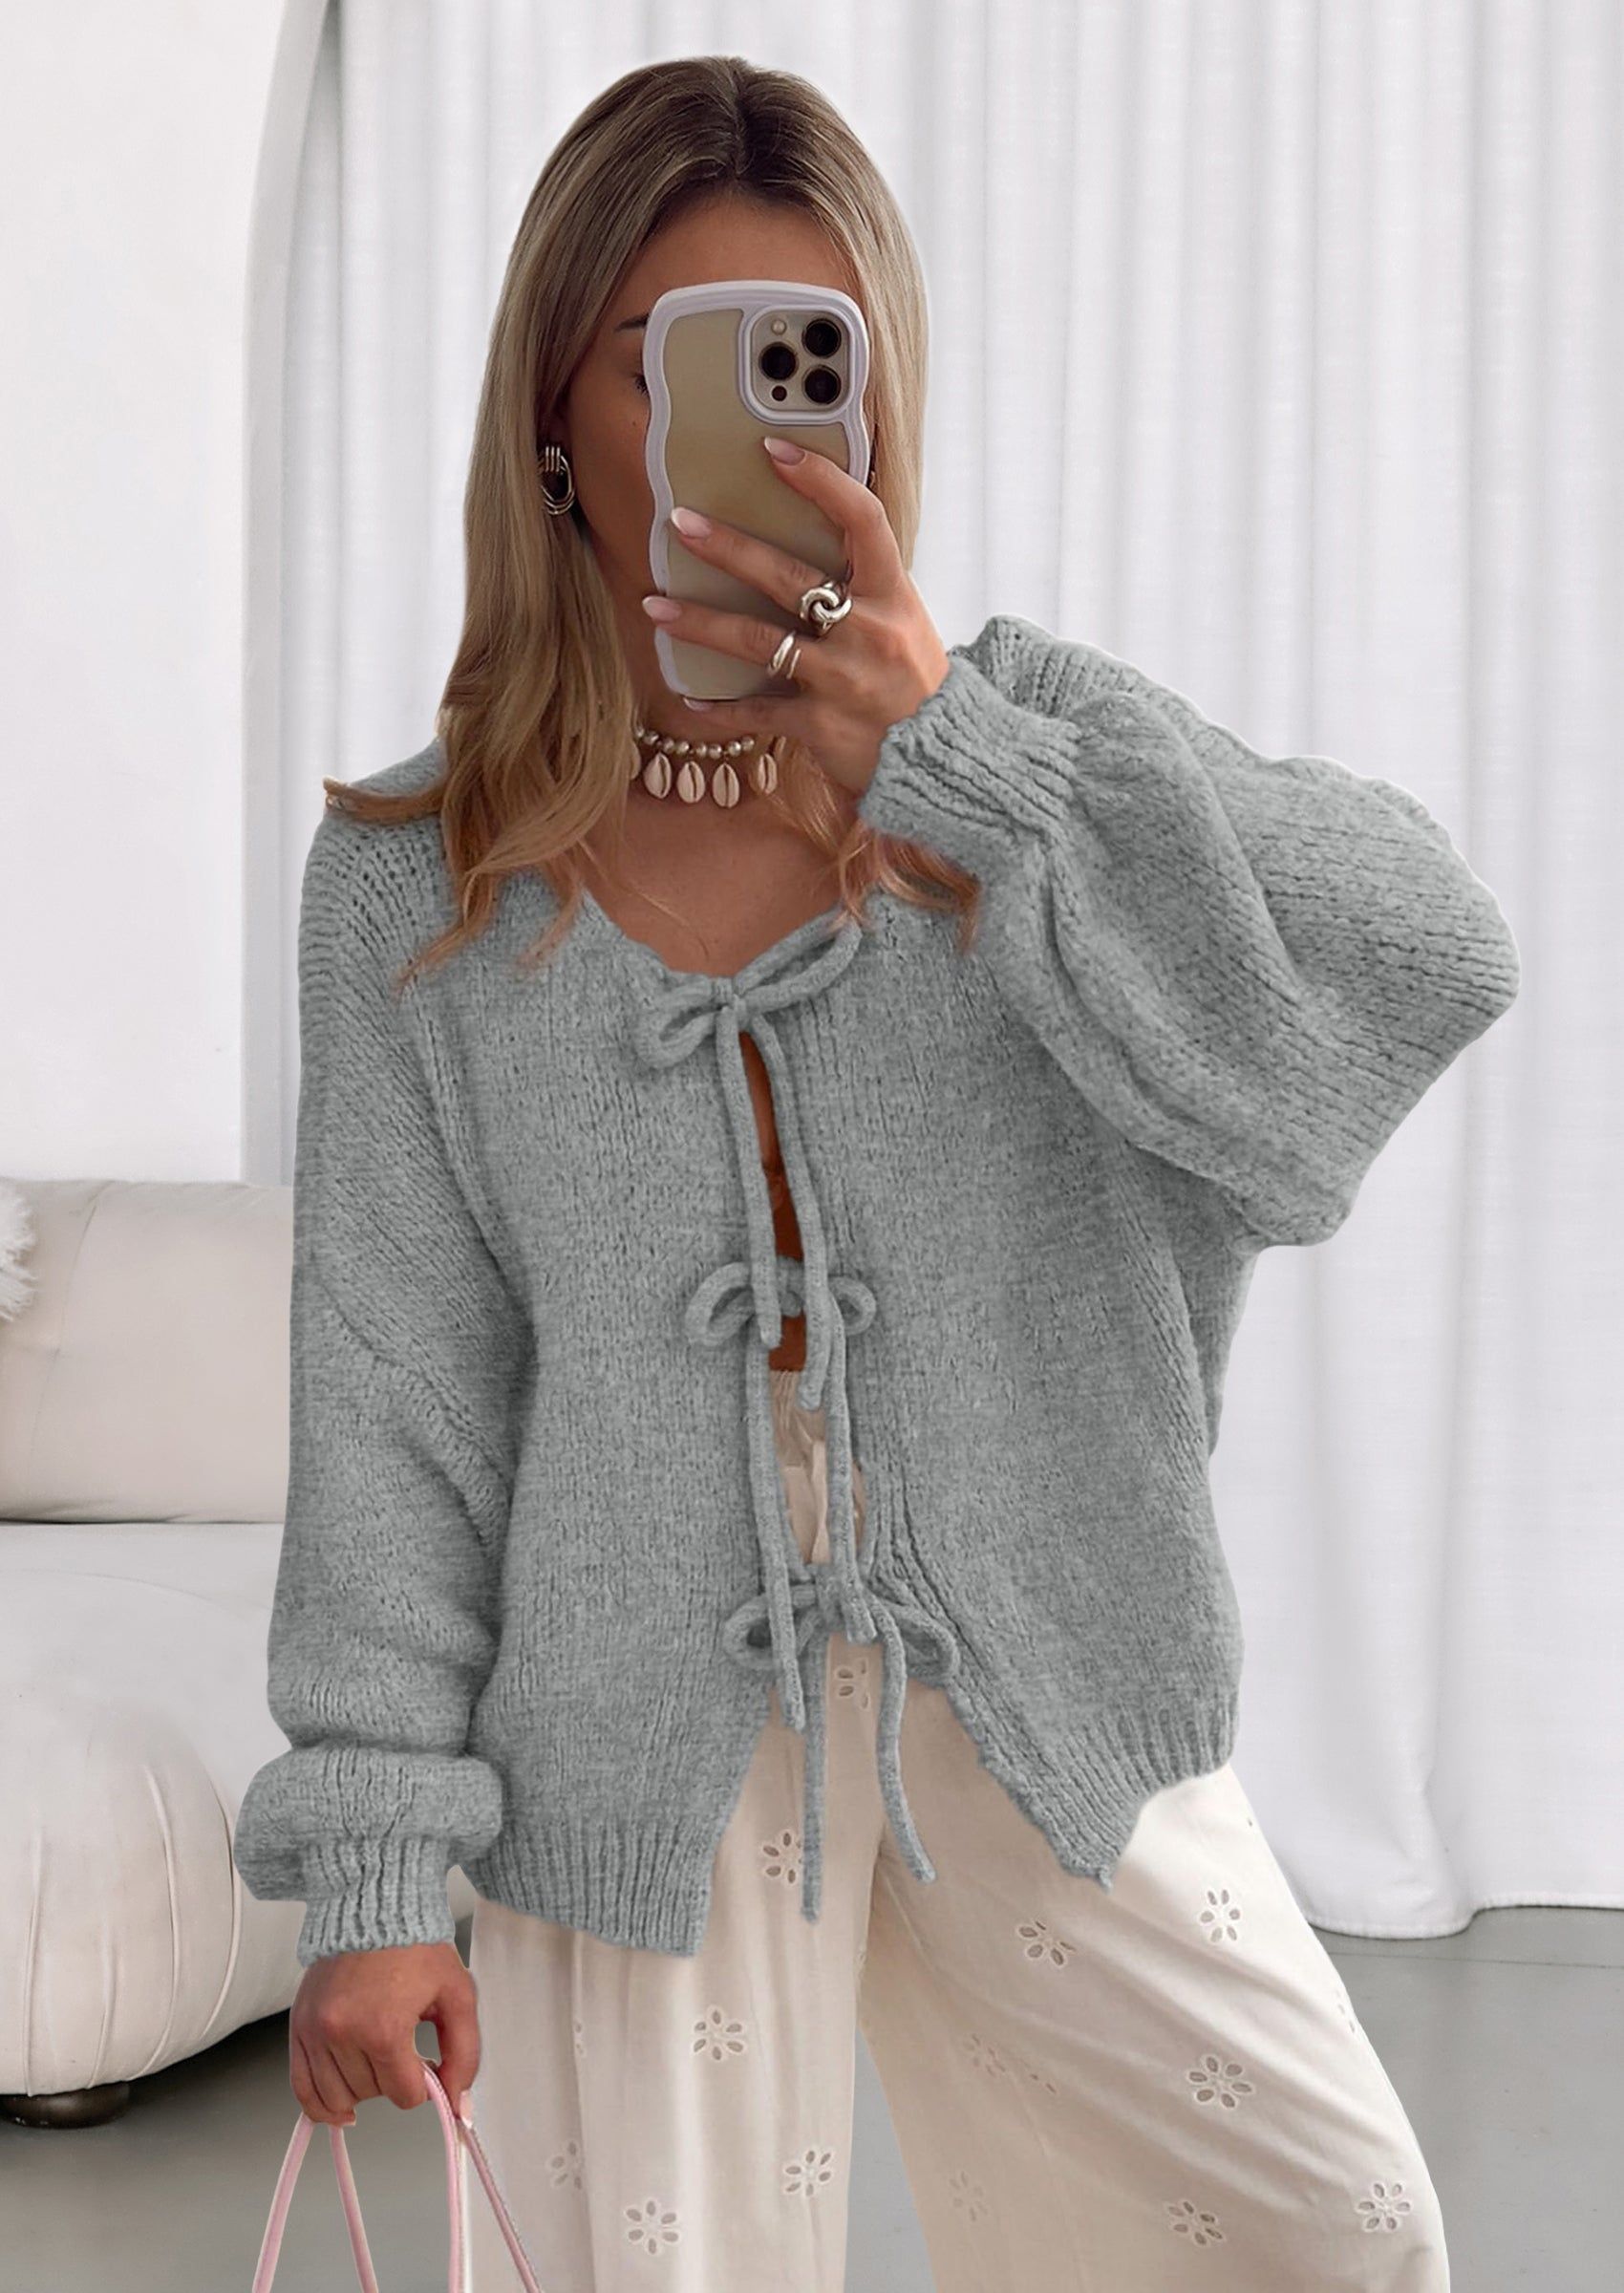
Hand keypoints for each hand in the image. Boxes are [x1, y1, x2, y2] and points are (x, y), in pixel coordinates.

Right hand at [288, 1939, 479, 2125]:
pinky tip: (338, 2108)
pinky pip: (301, 2088)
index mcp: (383, 2028)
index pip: (405, 2095)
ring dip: (362, 2088)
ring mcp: (315, 2031)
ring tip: (376, 2059)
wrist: (375, 1905)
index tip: (425, 2062)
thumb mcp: (457, 1994)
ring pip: (338, 2098)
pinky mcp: (298, 2026)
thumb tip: (456, 2101)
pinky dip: (319, 2105)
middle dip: (393, 2078)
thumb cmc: (414, 1945)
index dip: (423, 2084)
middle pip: (372, 2095)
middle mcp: (342, 2033)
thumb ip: (463, 2053)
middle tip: (403, 2047)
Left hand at [640, 437, 951, 797]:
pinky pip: (757, 713)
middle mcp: (868, 631)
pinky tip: (690, 700)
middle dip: (729, 548)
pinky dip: (720, 711)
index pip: (862, 521)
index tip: (775, 451)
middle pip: (788, 578)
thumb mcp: (903, 620)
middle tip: (681, 523)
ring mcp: (842, 680)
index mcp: (892, 595)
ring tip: (656, 607)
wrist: (944, 755)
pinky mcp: (820, 724)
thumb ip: (863, 583)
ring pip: (759, 642)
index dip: (821, 482)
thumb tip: (815, 533)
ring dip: (701, 623)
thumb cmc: (915, 681)